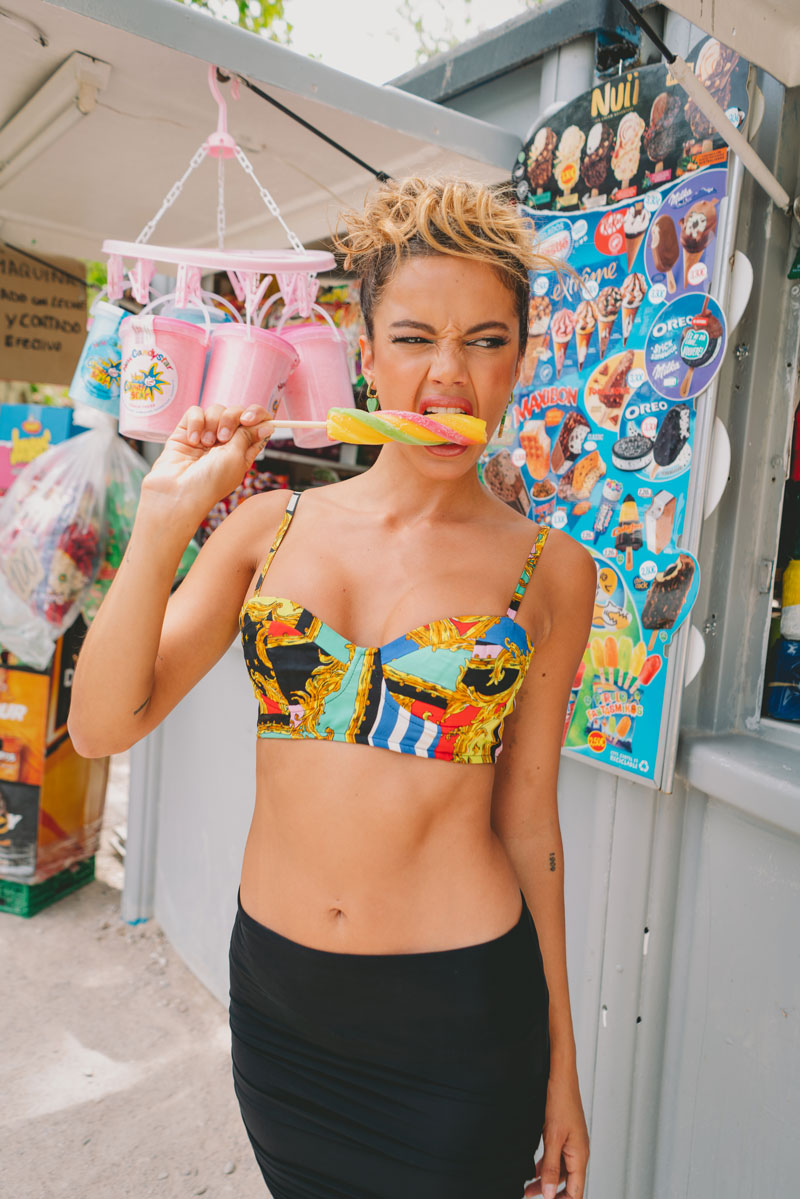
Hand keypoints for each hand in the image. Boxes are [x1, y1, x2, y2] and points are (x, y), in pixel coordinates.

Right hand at [142, 404, 273, 513]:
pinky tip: (192, 440)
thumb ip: (248, 435)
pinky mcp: (186, 432)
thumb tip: (267, 424)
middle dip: (232, 418)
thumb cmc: (209, 483)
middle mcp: (225, 444)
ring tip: (205, 443)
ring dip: (213, 423)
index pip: (256, 425)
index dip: (257, 416)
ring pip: (216, 410)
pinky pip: (195, 412)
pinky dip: (196, 423)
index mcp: (242, 452)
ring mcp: (205, 437)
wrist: (177, 493)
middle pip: (236, 413)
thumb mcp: (236, 457)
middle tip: (223, 437)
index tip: (251, 418)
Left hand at [524, 1068, 588, 1198]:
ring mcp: (571, 1143)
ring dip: (545, 1180)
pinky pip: (557, 1157)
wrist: (560, 1076)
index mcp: (580, 1155)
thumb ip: (550, 1166)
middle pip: (567, 1183)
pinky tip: (534, 1169)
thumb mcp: (552, 1137)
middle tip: (530, 1196)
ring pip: (560, 1170)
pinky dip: (546, 1166)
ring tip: (528, 1188)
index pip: (575, 1191)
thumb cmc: (560, 1101)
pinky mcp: (564, 1135)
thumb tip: (549, 1193)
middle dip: (550, 1193)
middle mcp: (578, 1152)